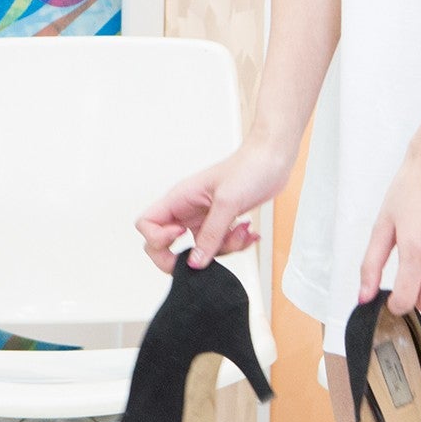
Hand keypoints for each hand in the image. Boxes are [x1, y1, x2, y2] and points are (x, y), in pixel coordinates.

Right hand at [136, 135, 291, 273]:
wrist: (273, 158)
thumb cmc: (249, 167)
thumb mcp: (227, 202)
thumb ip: (211, 235)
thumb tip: (195, 263)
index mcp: (180, 198)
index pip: (147, 224)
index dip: (157, 238)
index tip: (180, 236)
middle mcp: (187, 210)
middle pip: (165, 244)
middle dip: (184, 256)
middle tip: (205, 256)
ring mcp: (204, 217)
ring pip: (198, 249)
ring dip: (222, 248)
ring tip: (240, 231)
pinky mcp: (222, 222)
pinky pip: (219, 245)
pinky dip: (234, 244)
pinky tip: (248, 231)